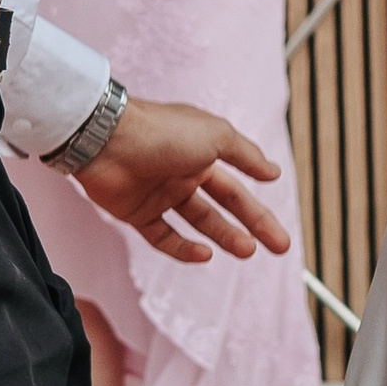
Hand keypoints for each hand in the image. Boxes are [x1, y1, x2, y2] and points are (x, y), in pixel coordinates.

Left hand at [74, 96, 287, 266]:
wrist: (106, 140)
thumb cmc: (163, 132)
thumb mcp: (216, 135)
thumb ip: (246, 155)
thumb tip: (274, 172)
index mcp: (202, 153)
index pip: (237, 187)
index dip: (259, 209)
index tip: (279, 228)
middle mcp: (183, 173)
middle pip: (224, 206)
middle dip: (252, 226)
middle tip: (279, 247)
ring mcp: (159, 194)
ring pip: (198, 222)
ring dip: (224, 237)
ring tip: (247, 251)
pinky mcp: (136, 212)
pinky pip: (164, 236)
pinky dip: (183, 248)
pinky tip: (204, 254)